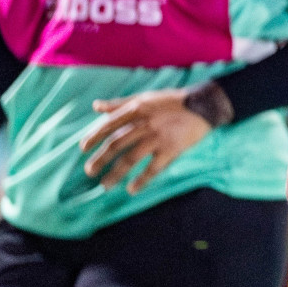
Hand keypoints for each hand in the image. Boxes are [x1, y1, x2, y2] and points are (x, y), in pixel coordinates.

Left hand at [82, 88, 211, 193]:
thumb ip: (120, 103)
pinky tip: (132, 189)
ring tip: (105, 185)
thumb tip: (96, 106)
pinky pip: (154, 168)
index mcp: (137, 108)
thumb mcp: (145, 97)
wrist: (204, 104)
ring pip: (131, 157)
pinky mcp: (172, 149)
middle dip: (101, 158)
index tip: (83, 149)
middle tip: (89, 171)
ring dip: (116, 173)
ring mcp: (158, 137)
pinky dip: (142, 180)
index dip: (94, 137)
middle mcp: (145, 123)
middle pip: (117, 143)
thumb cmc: (173, 101)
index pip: (110, 124)